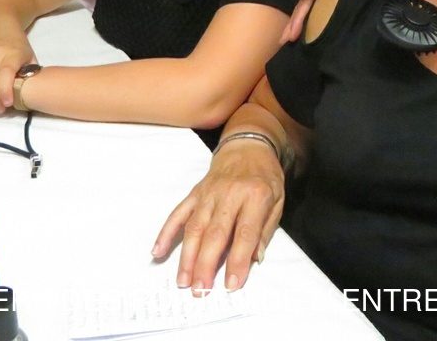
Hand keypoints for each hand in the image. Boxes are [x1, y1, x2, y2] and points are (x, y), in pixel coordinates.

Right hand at [153, 141, 285, 293]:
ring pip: (195, 227)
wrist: (248, 146)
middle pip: (215, 233)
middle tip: (201, 290)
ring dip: (187, 256)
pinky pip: (178, 213)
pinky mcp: (195, 193)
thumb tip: (254, 259)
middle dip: (206, 265)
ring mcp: (208, 193)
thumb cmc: (265, 177)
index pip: (245, 233)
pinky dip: (166, 232)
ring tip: (183, 281)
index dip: (237, 260)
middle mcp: (229, 195)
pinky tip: (158, 251)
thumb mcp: (278, 200)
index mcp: (255, 196)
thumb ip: (266, 230)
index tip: (231, 285)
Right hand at [281, 0, 405, 43]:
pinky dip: (332, 23)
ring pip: (325, 9)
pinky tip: (331, 37)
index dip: (299, 17)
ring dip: (312, 26)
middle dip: (299, 25)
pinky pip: (343, 10)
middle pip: (314, 6)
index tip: (289, 38)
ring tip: (301, 46)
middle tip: (287, 45)